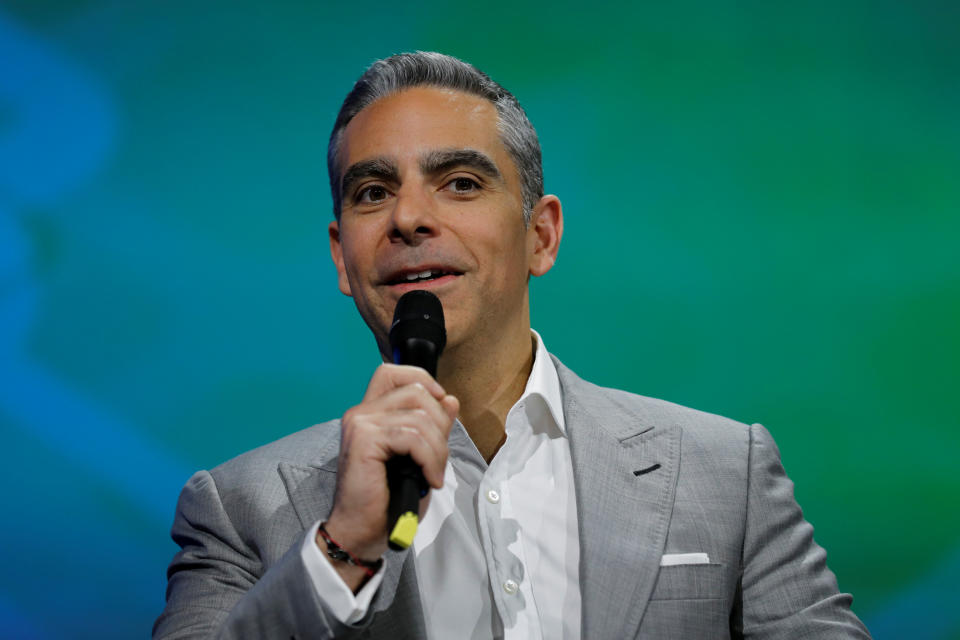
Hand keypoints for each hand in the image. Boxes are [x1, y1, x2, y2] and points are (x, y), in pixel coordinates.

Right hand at [320, 364, 458, 588]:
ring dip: (438, 449)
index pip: (392, 372)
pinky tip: (430, 480)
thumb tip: (450, 400)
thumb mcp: (420, 458)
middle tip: (439, 458)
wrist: (362, 532)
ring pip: (419, 416)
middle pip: (416, 391)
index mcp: (371, 413)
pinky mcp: (364, 440)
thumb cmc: (388, 499)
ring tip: (435, 474)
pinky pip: (412, 436)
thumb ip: (432, 427)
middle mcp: (361, 413)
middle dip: (440, 424)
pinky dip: (430, 459)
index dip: (422, 379)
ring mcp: (360, 424)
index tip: (440, 406)